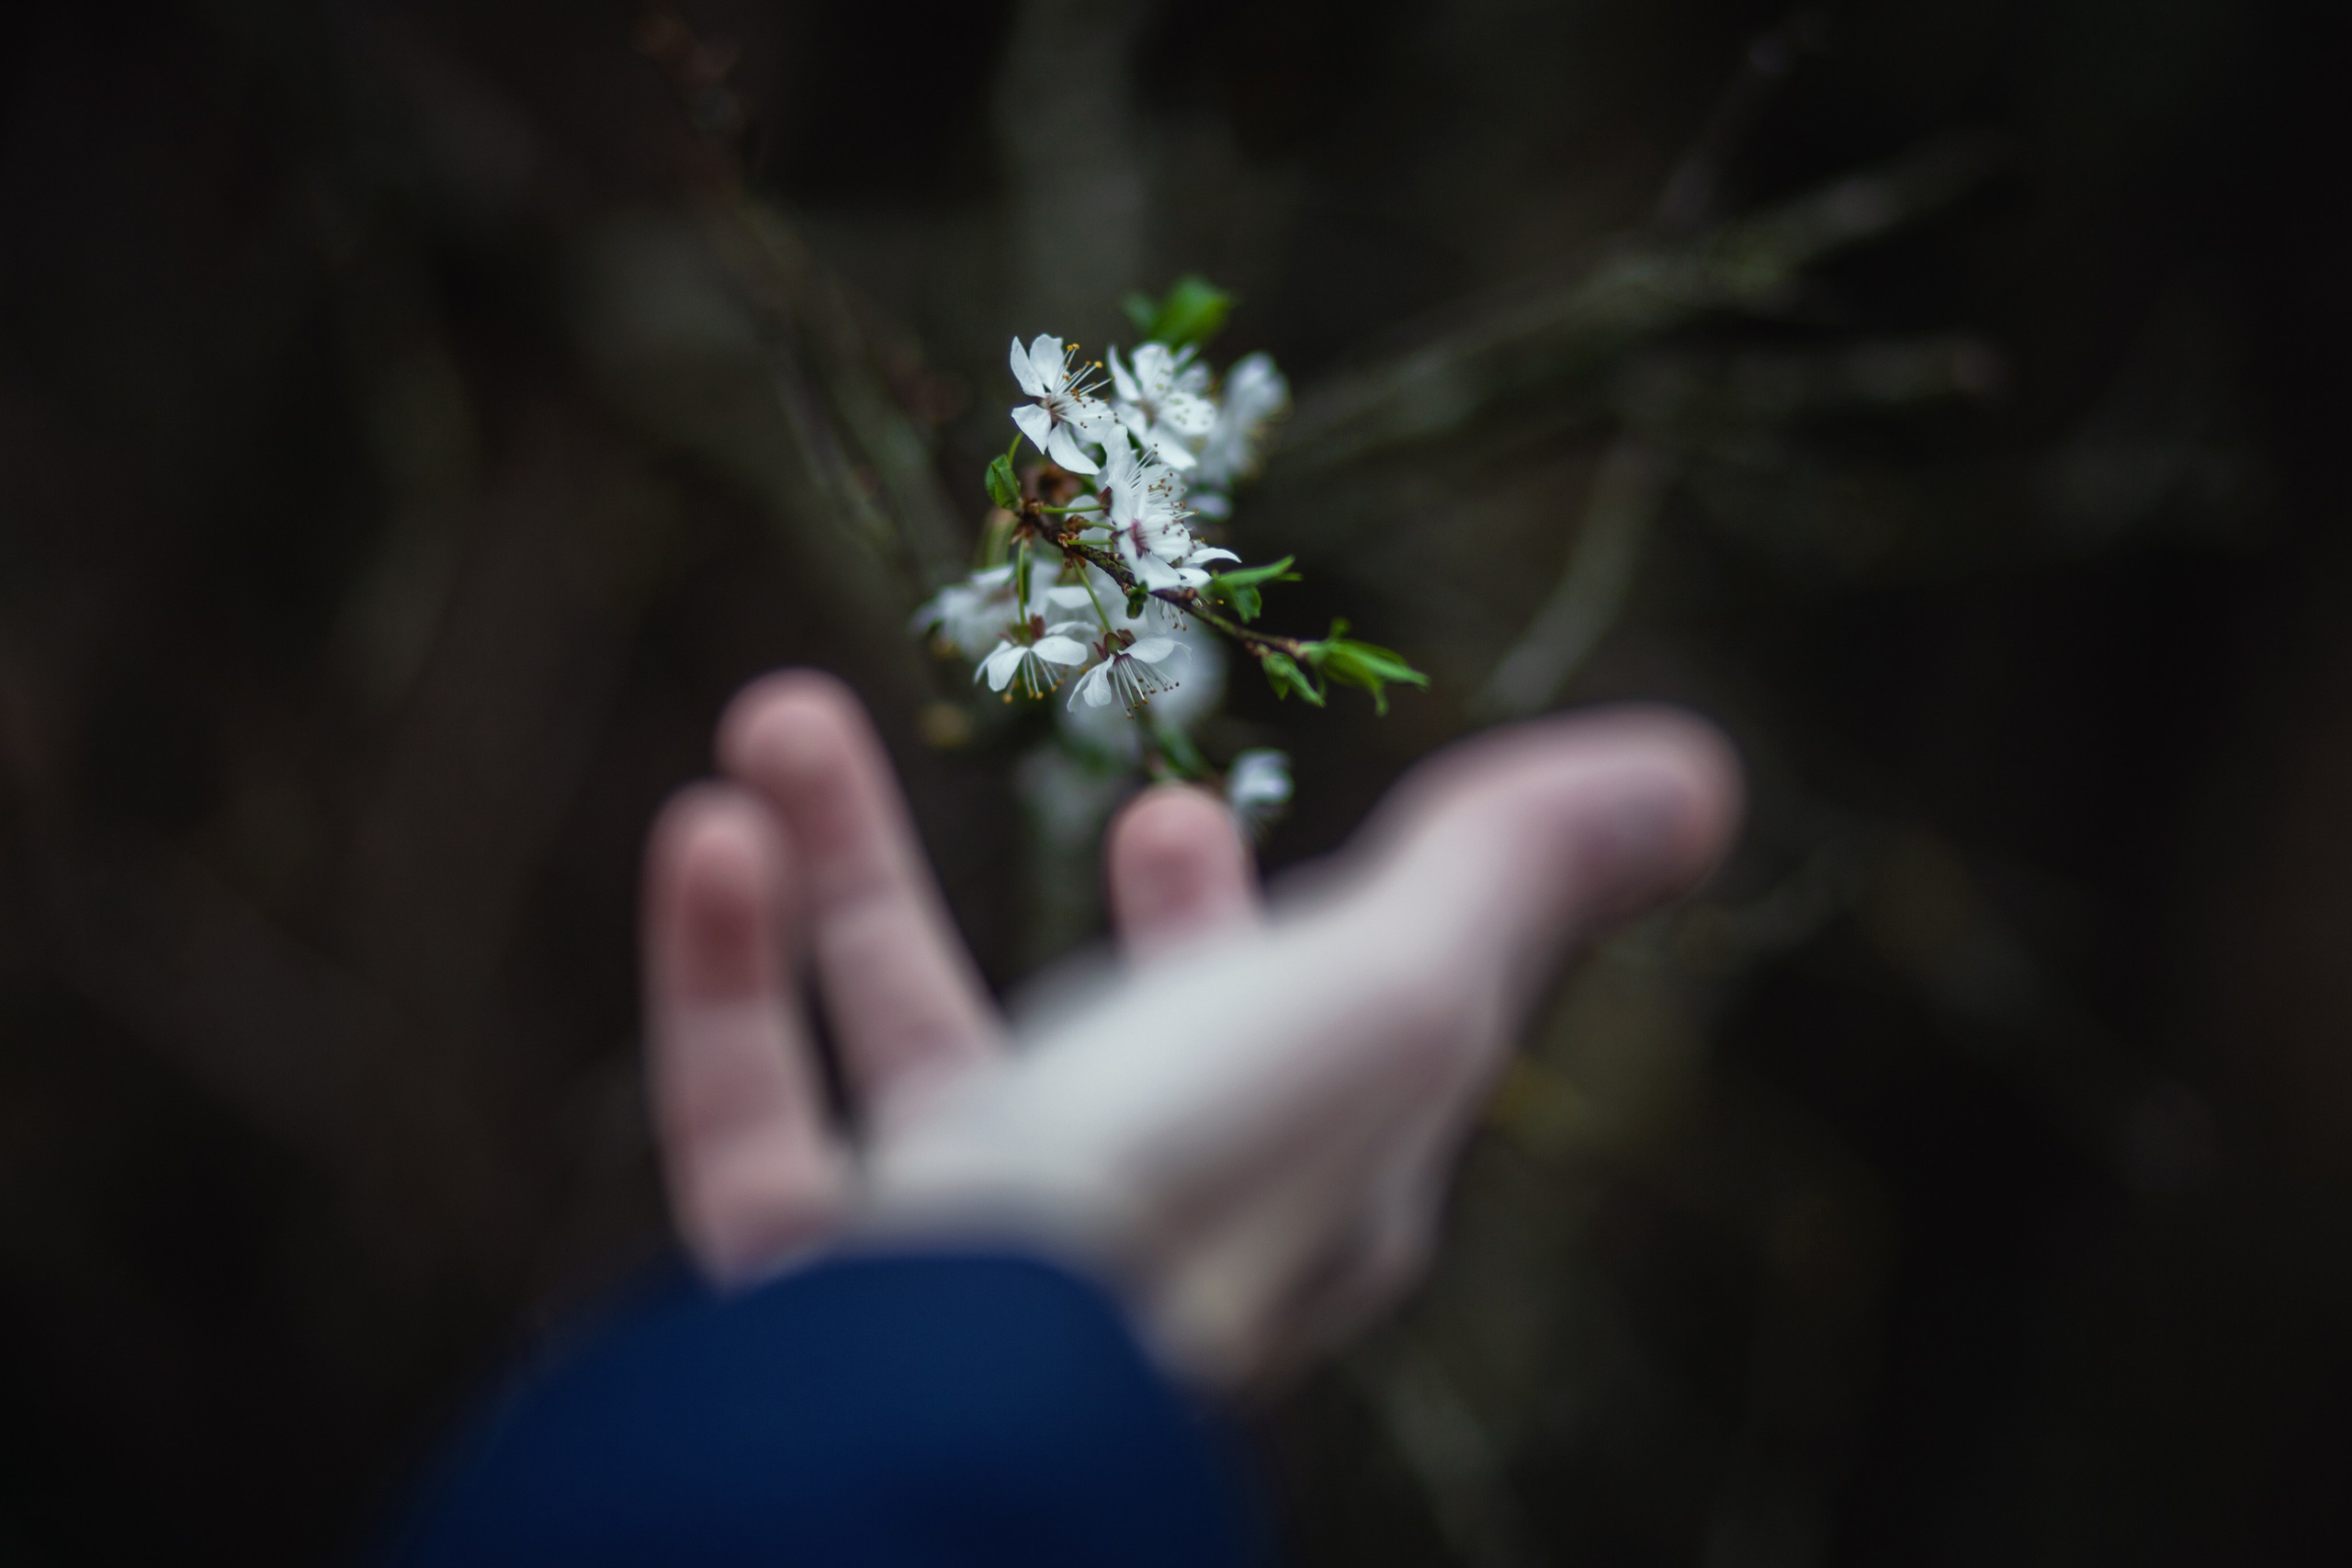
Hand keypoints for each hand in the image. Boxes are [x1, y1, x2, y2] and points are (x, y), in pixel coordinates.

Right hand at [642, 671, 1738, 1386]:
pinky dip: (723, 976)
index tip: (1176, 821)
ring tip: (774, 720)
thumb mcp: (1385, 998)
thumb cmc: (1183, 1187)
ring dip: (842, 884)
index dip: (1261, 926)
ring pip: (900, 1065)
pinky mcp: (807, 1299)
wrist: (937, 1396)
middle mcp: (1140, 1240)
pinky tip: (704, 830)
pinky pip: (750, 1119)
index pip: (1310, 1048)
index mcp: (1295, 1188)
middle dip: (1116, 921)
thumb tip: (1697, 775)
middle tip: (1130, 806)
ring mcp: (966, 1281)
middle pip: (1118, 1063)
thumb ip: (1508, 880)